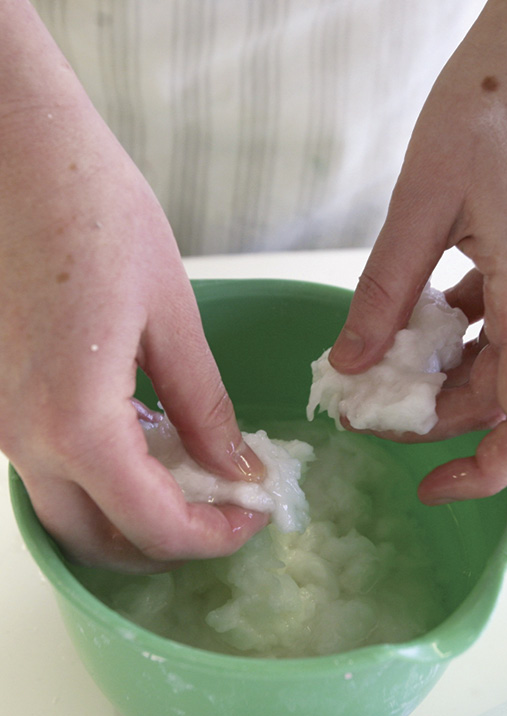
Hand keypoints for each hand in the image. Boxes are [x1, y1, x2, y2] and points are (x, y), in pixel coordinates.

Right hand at [0, 3, 266, 571]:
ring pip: (70, 512)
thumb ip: (202, 406)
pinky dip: (101, 479)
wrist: (16, 155)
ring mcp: (1, 424)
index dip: (213, 534)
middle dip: (170, 541)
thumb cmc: (94, 213)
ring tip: (193, 479)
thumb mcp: (170, 316)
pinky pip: (50, 470)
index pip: (153, 525)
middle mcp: (24, 438)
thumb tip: (234, 466)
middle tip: (225, 510)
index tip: (254, 513)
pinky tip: (144, 443)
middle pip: (101, 540)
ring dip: (133, 514)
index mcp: (75, 422)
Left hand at [330, 0, 506, 503]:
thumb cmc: (503, 95)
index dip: (484, 472)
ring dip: (442, 374)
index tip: (426, 485)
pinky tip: (421, 311)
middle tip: (363, 403)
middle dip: (429, 415)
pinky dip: (462, 334)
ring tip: (382, 358)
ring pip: (503, 365)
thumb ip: (384, 291)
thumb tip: (351, 363)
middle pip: (501, 400)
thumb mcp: (423, 200)